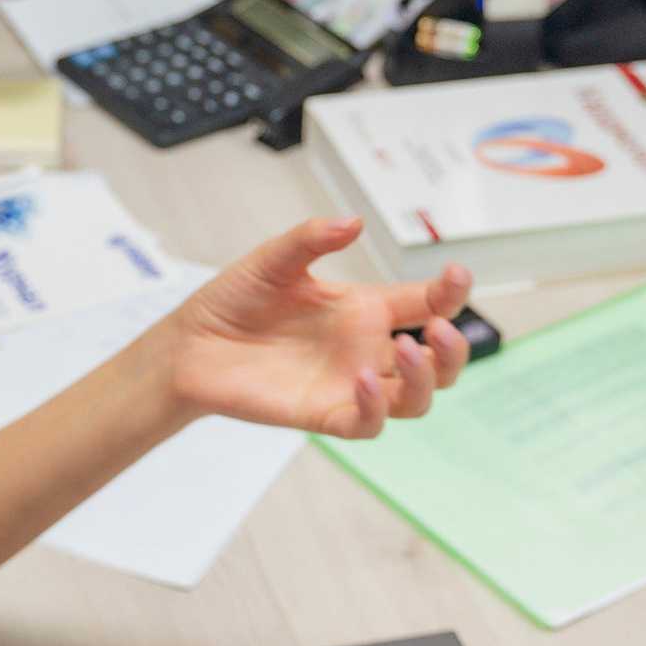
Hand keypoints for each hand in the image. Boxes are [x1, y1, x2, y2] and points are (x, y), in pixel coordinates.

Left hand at [158, 217, 472, 438]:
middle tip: (440, 328)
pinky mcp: (323, 414)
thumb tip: (353, 221)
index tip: (456, 274)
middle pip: (439, 362)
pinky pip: (367, 425)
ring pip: (415, 399)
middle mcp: (365, 350)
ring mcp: (349, 385)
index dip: (451, 292)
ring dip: (425, 379)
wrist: (189, 345)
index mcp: (364, 310)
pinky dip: (375, 408)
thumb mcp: (272, 260)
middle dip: (455, 349)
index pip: (427, 303)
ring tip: (409, 349)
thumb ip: (311, 238)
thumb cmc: (233, 302)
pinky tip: (364, 381)